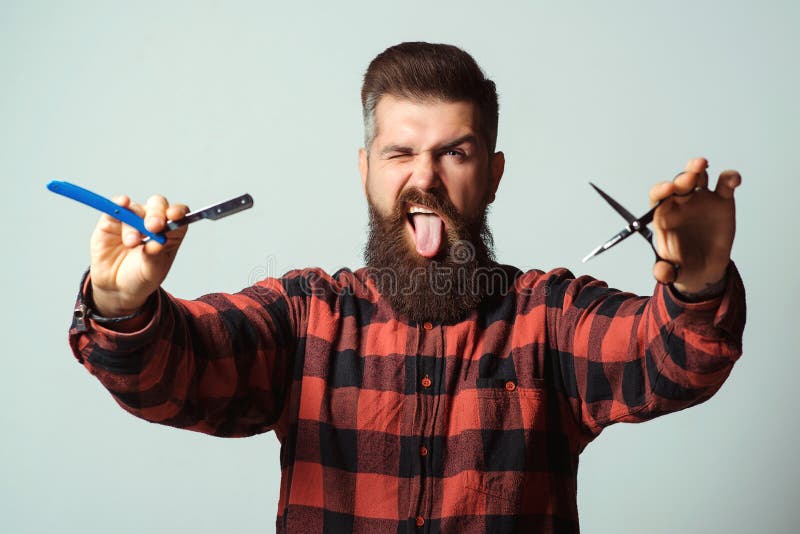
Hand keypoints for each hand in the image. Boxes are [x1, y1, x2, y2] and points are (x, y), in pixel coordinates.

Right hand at [89, 194, 189, 316]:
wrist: (116, 287)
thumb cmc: (140, 277)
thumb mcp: (152, 272)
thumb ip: (155, 256)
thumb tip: (156, 242)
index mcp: (170, 232)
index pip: (179, 215)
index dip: (178, 211)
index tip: (174, 216)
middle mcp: (152, 221)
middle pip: (158, 206)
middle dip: (156, 214)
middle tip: (153, 227)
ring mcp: (132, 219)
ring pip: (136, 209)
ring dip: (134, 225)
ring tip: (132, 243)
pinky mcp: (111, 220)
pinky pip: (116, 206)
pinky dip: (119, 202)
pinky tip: (122, 203)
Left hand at [649, 157, 740, 294]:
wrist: (704, 269)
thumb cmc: (682, 266)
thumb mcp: (672, 272)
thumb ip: (664, 271)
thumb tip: (661, 274)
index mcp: (664, 215)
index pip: (658, 197)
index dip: (661, 191)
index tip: (667, 189)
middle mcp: (680, 203)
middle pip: (678, 184)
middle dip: (682, 178)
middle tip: (688, 179)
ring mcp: (701, 200)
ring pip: (698, 177)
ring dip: (697, 169)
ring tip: (701, 165)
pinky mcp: (721, 201)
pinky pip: (724, 184)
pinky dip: (729, 178)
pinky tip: (733, 180)